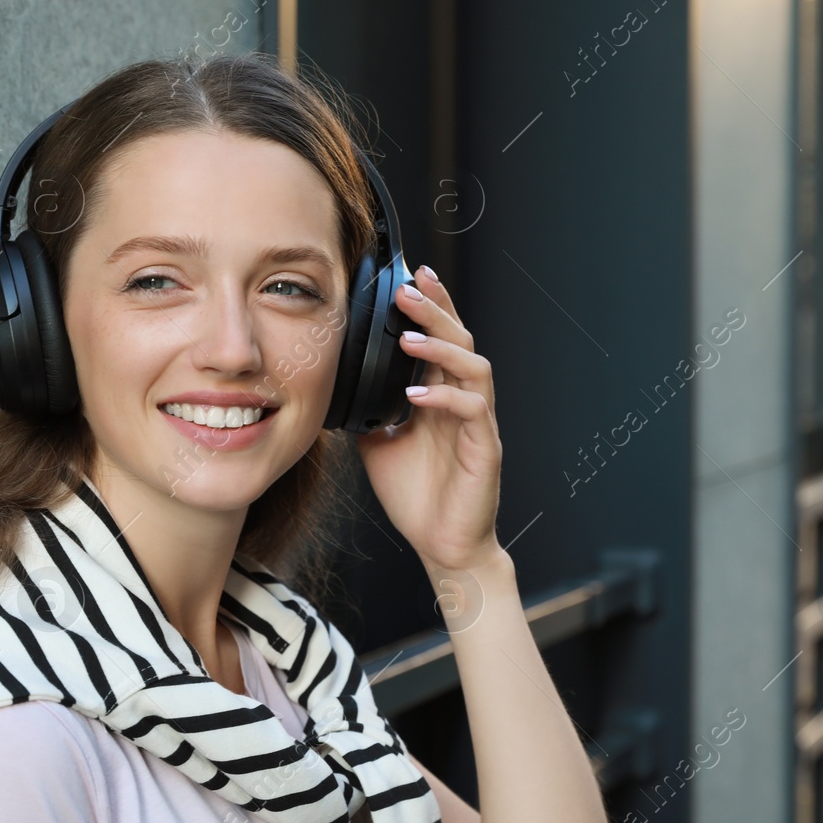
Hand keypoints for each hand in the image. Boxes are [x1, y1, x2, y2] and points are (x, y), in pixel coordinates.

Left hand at [354, 265, 502, 573]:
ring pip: (474, 366)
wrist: (441, 545)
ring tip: (409, 339)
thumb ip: (368, 407)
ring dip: (441, 348)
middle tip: (408, 291)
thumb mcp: (378, 441)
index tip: (410, 278)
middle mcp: (464, 402)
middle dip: (435, 310)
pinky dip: (445, 397)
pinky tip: (416, 395)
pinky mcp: (485, 448)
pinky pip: (473, 410)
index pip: (442, 339)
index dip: (431, 306)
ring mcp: (478, 424)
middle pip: (461, 339)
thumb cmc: (417, 495)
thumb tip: (337, 382)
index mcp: (441, 396)